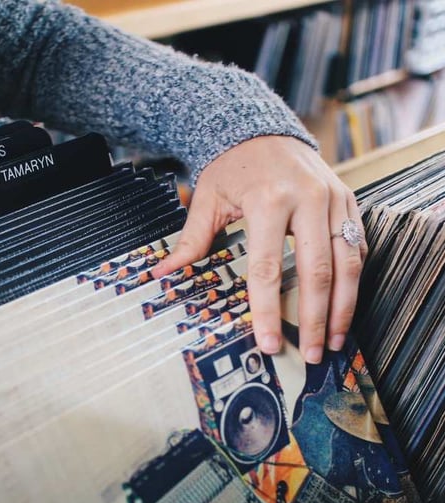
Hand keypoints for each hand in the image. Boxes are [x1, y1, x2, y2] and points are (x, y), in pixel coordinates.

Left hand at [152, 136, 366, 363]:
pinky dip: (355, 279)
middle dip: (315, 319)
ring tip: (334, 339)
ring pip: (348, 262)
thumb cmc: (232, 166)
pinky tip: (345, 305)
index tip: (270, 342)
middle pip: (317, 272)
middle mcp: (307, 199)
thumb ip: (191, 240)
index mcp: (268, 201)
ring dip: (343, 307)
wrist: (262, 130)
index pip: (268, 269)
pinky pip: (358, 245)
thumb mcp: (206, 198)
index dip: (269, 311)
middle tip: (311, 353)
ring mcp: (333, 198)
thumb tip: (164, 273)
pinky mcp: (348, 199)